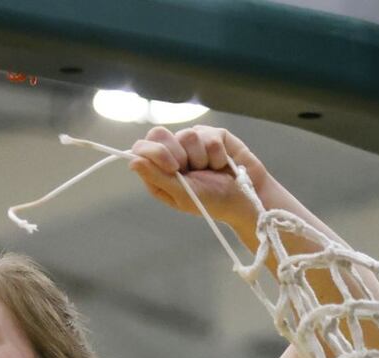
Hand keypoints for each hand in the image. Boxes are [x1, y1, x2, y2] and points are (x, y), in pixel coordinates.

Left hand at [127, 125, 284, 230]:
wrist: (245, 198)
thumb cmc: (212, 202)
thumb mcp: (182, 195)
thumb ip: (157, 177)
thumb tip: (133, 161)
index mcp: (159, 170)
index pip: (141, 148)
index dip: (155, 152)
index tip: (173, 167)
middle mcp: (172, 153)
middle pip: (158, 133)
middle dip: (177, 154)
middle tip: (192, 171)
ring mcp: (191, 142)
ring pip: (188, 135)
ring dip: (202, 159)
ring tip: (210, 171)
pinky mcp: (211, 135)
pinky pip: (209, 137)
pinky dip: (218, 155)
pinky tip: (222, 165)